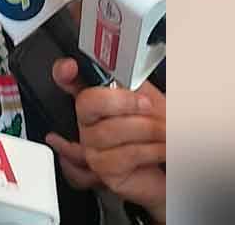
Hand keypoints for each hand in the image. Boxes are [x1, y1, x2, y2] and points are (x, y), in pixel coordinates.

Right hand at [45, 58, 165, 222]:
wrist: (171, 162)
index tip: (70, 68)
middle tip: (147, 104)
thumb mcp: (152, 98)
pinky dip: (150, 149)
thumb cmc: (160, 131)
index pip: (69, 79)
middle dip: (121, 101)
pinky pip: (123, 155)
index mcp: (99, 96)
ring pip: (108, 131)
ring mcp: (92, 144)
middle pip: (85, 102)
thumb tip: (130, 73)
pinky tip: (160, 148)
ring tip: (164, 131)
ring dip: (147, 129)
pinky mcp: (103, 168)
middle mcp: (89, 119)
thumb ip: (136, 83)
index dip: (63, 71)